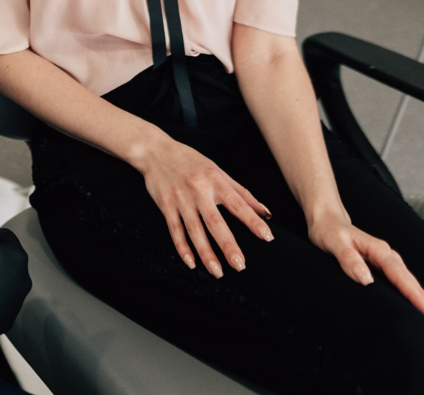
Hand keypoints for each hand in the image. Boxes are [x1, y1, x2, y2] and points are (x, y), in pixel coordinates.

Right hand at [135, 137, 273, 277]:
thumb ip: (242, 193)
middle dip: (228, 245)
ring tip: (218, 272)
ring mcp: (180, 199)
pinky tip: (191, 263)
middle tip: (240, 265)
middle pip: (215, 222)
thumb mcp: (218, 171)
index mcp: (215, 181)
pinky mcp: (165, 206)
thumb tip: (267, 212)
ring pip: (194, 231)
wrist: (155, 151)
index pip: (238, 204)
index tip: (267, 237)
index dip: (253, 221)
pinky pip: (175, 230)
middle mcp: (198, 190)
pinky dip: (182, 248)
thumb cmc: (191, 161)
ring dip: (206, 253)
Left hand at [308, 213, 423, 354]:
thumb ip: (348, 260)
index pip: (404, 280)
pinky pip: (407, 292)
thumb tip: (366, 280)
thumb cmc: (329, 232)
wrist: (328, 221)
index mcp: (381, 253)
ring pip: (416, 293)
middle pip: (417, 290)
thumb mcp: (334, 243)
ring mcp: (391, 266)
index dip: (418, 300)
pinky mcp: (387, 272)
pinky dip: (419, 308)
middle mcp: (391, 259)